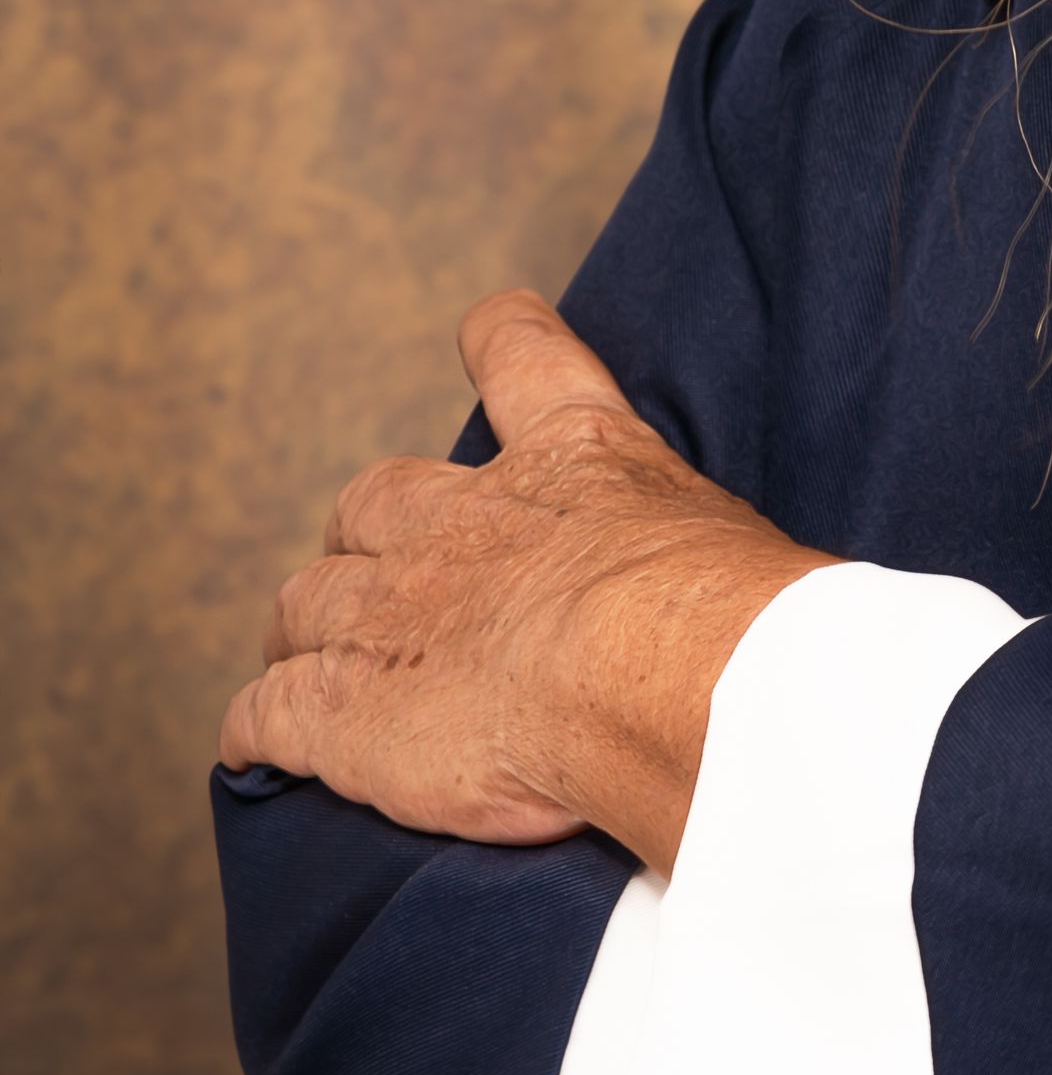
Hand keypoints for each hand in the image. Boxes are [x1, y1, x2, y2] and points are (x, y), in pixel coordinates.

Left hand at [219, 291, 829, 869]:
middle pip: (378, 498)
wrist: (657, 673)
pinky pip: (267, 714)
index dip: (505, 338)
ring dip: (308, 630)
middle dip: (375, 533)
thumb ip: (711, 561)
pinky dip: (255, 730)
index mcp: (575, 459)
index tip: (492, 324)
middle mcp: (463, 521)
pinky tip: (254, 750)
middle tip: (398, 576)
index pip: (528, 359)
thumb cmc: (729, 616)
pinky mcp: (340, 709)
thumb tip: (774, 615)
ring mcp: (389, 610)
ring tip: (312, 663)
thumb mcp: (733, 551)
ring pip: (308, 602)